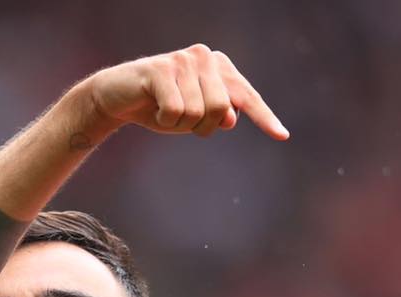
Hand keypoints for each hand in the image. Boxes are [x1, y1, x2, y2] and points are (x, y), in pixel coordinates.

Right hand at [76, 44, 288, 140]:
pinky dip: (165, 120)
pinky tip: (154, 108)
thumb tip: (231, 117)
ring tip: (166, 111)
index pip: (246, 96)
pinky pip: (176, 111)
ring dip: (180, 124)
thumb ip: (219, 115)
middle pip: (222, 109)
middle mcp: (204, 56)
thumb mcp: (197, 115)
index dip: (264, 118)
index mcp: (219, 66)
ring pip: (198, 113)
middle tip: (183, 120)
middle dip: (203, 126)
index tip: (282, 136)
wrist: (118, 98)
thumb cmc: (163, 106)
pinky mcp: (161, 69)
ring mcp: (182, 60)